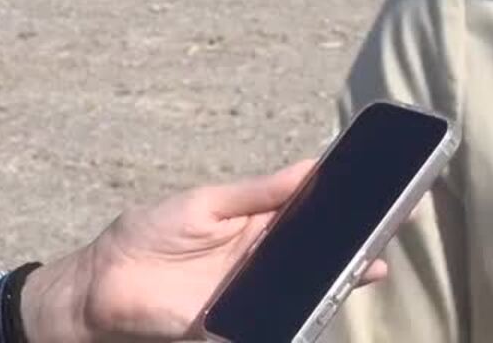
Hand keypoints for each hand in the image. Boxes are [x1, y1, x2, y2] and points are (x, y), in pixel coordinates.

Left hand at [21, 159, 387, 342]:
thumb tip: (313, 167)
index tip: (388, 190)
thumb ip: (260, 191)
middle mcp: (267, 259)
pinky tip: (324, 301)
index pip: (316, 210)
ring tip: (372, 266)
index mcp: (262, 222)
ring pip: (309, 287)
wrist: (98, 287)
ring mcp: (257, 294)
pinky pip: (278, 321)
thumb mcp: (208, 202)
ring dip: (340, 279)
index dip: (351, 203)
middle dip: (359, 242)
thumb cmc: (148, 234)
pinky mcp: (240, 325)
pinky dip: (302, 314)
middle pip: (322, 251)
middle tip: (393, 229)